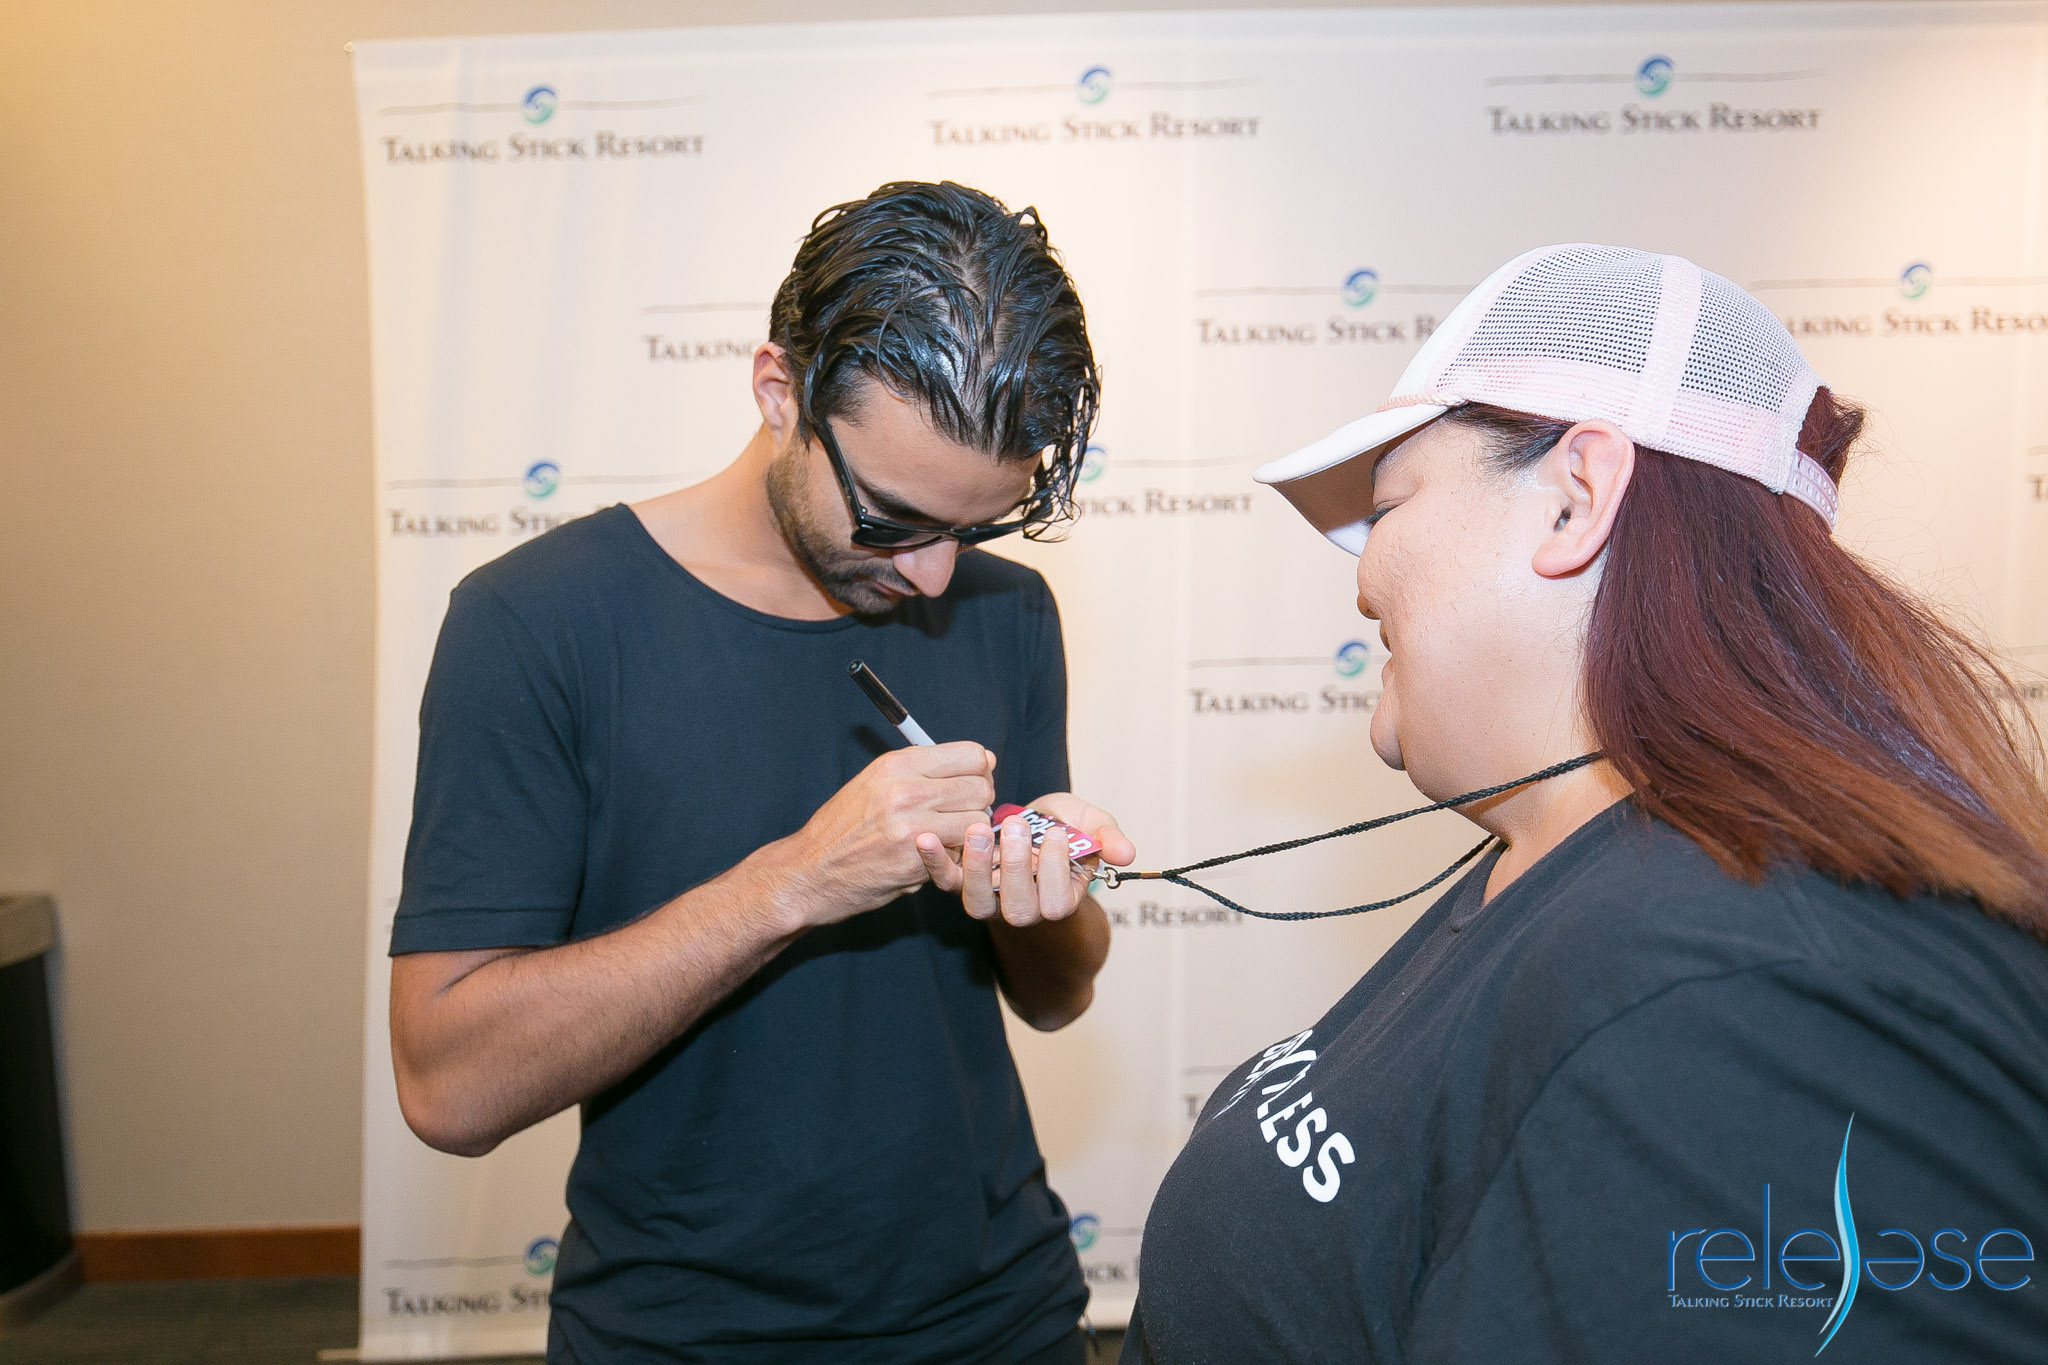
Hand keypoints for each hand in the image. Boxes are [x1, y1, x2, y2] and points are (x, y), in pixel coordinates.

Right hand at [772, 743, 994, 926]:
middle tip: (960, 814)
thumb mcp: (876, 781)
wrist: (810, 871)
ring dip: (970, 833)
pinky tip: (932, 857)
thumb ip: (925, 770)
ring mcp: (913, 828)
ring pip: (978, 822)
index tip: (970, 783)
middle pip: (981, 788)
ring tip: (947, 837)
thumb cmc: (845, 826)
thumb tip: (984, 760)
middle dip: (978, 803)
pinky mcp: (916, 862)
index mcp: (898, 764)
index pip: (972, 754)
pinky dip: (954, 857)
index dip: (979, 770)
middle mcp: (906, 791)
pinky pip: (960, 853)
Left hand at [917, 793, 1135, 926]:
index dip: (1055, 871)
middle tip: (1017, 826)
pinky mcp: (962, 882)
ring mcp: (991, 898)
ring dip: (977, 867)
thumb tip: (1127, 853)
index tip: (1055, 833)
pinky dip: (934, 862)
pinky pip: (945, 881)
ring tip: (979, 830)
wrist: (1030, 825)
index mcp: (1059, 898)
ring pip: (978, 902)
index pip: (1057, 901)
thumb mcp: (1089, 825)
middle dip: (1017, 867)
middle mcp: (1024, 907)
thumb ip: (1107, 837)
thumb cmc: (1061, 827)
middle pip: (1018, 909)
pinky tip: (924, 838)